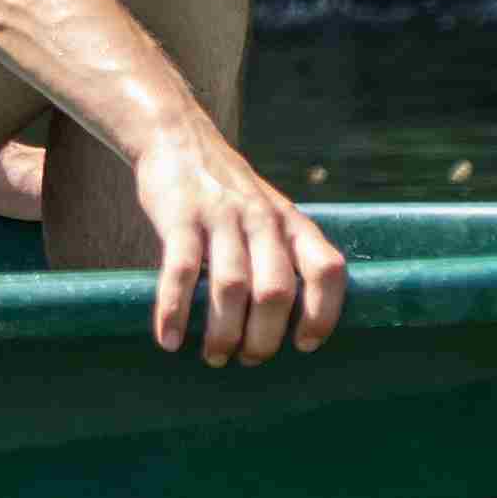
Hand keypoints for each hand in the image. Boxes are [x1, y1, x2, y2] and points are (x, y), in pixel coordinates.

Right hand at [127, 127, 345, 365]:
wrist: (177, 137)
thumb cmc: (227, 192)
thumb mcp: (269, 214)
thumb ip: (282, 256)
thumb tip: (287, 324)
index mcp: (291, 224)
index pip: (326, 270)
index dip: (322, 312)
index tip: (303, 344)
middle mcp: (262, 220)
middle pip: (275, 291)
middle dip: (263, 337)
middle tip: (247, 360)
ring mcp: (221, 218)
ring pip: (231, 287)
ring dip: (222, 332)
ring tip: (213, 357)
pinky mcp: (180, 217)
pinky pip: (179, 271)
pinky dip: (174, 310)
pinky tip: (169, 339)